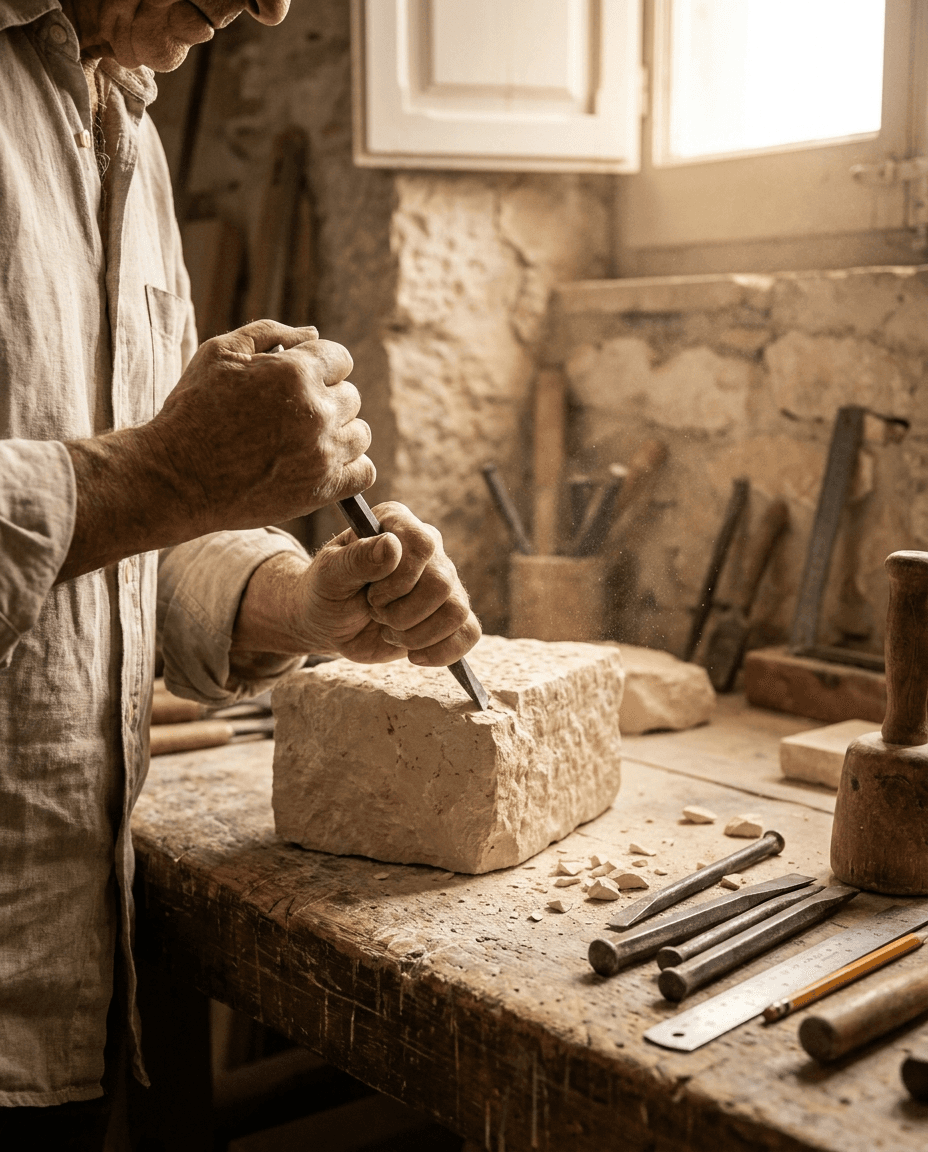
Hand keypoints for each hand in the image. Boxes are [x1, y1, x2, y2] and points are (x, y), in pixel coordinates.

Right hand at [149, 320, 373, 533]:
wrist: (178, 477)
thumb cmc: (193, 410)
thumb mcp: (220, 353)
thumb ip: (270, 333)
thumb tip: (312, 333)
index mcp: (295, 373)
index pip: (340, 358)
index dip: (320, 366)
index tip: (299, 381)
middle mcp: (316, 412)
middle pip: (351, 396)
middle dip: (326, 399)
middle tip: (290, 414)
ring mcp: (323, 453)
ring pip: (360, 434)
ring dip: (339, 433)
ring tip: (304, 440)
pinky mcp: (322, 489)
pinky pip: (364, 472)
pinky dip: (350, 467)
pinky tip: (322, 464)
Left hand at [232, 503, 481, 666]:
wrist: (329, 622)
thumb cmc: (326, 590)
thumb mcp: (328, 574)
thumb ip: (356, 558)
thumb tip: (392, 546)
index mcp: (396, 524)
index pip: (423, 545)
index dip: (400, 580)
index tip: (371, 595)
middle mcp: (427, 547)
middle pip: (442, 583)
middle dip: (402, 613)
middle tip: (376, 613)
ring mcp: (443, 581)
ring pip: (457, 611)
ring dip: (416, 634)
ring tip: (390, 630)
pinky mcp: (449, 613)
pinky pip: (469, 632)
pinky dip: (442, 651)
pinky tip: (413, 654)